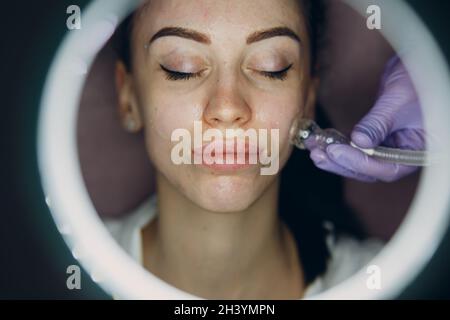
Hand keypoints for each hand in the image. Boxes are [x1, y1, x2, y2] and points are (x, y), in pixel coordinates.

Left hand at [310, 56, 424, 181]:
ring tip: (314, 148)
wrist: (416, 67)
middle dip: (342, 163)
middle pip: (370, 169)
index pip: (388, 168)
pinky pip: (356, 148)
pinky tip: (320, 142)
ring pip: (360, 160)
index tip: (336, 152)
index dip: (360, 162)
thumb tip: (359, 142)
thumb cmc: (416, 83)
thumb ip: (378, 124)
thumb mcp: (397, 103)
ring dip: (336, 156)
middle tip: (319, 155)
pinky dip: (339, 145)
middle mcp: (404, 155)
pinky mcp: (376, 139)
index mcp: (418, 152)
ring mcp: (390, 148)